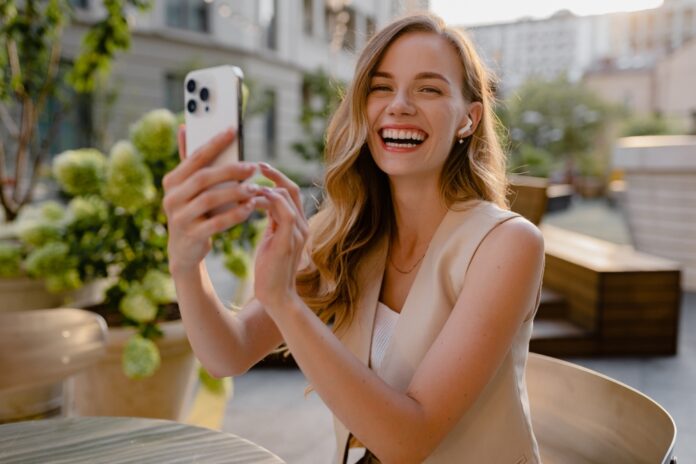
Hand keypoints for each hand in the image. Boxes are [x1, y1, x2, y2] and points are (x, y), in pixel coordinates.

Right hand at [162, 125, 259, 275]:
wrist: (184, 249)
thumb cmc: (192, 210)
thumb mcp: (187, 187)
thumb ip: (189, 160)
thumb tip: (185, 127)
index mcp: (171, 181)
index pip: (194, 157)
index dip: (214, 143)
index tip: (233, 130)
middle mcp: (171, 197)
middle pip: (203, 178)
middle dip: (230, 170)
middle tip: (252, 167)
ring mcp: (179, 217)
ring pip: (210, 199)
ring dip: (235, 192)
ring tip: (254, 189)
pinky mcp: (192, 235)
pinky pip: (216, 222)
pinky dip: (235, 214)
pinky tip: (250, 208)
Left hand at [252, 164, 308, 312]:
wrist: (276, 297)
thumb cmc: (270, 271)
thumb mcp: (271, 240)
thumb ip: (272, 222)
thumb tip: (260, 204)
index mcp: (298, 225)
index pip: (291, 192)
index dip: (277, 178)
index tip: (260, 168)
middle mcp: (303, 226)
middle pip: (292, 189)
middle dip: (274, 175)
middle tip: (255, 166)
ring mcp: (298, 234)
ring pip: (287, 198)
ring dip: (266, 188)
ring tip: (247, 186)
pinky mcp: (289, 242)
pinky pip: (284, 213)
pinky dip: (268, 203)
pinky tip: (250, 201)